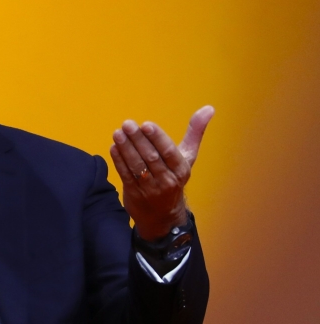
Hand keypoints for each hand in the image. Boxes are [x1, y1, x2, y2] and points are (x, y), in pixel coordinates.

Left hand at [109, 106, 213, 240]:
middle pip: (151, 157)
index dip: (157, 138)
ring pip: (137, 166)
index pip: (168, 152)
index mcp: (181, 169)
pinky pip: (126, 175)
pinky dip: (119, 161)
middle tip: (127, 124)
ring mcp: (150, 188)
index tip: (146, 124)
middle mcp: (167, 180)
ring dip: (126, 149)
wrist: (163, 215)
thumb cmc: (174, 177)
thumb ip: (194, 132)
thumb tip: (208, 108)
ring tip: (118, 133)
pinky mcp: (134, 193)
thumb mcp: (187, 157)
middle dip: (138, 140)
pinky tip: (114, 147)